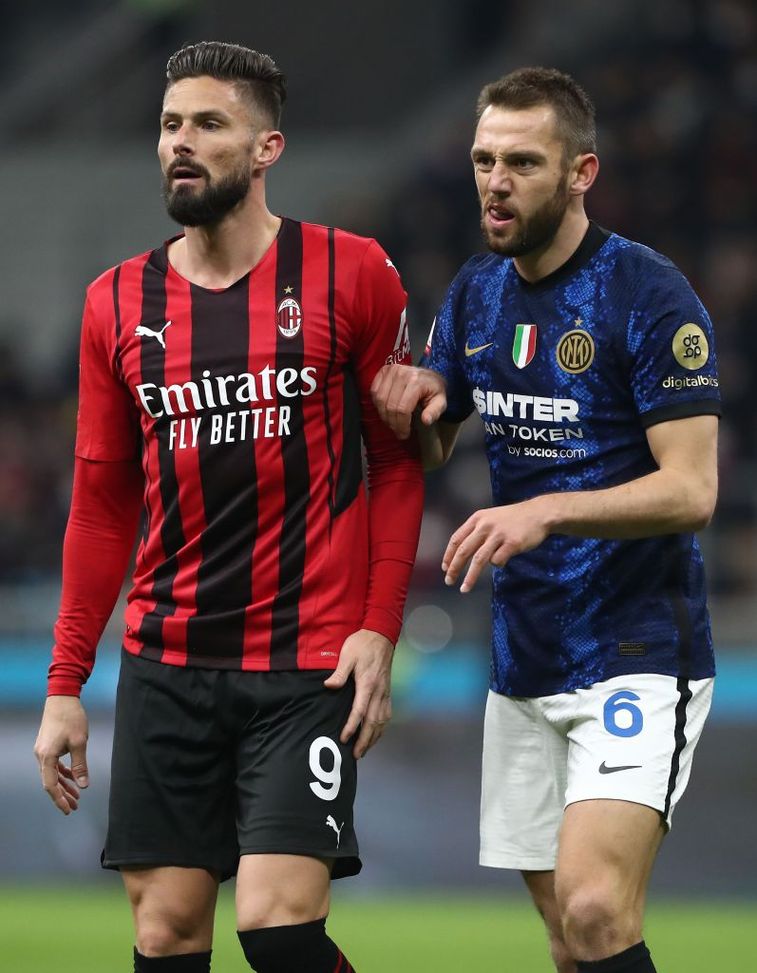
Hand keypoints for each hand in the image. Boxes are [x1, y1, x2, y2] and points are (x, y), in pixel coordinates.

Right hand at [33, 695, 89, 814]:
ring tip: (76, 796)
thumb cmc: (71, 718)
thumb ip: (80, 765)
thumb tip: (83, 785)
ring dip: (63, 785)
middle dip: (62, 796)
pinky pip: (54, 765)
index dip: (59, 799)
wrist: (62, 698)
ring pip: (52, 774)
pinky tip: (73, 778)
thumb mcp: (79, 743)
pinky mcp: (47, 746)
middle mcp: (41, 756)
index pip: (50, 785)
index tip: (69, 809)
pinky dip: (63, 773)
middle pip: (50, 782)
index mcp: (46, 757)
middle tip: (75, 807)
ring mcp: (43, 751)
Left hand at [323, 629, 393, 757]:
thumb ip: (339, 673)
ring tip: (365, 750)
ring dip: (374, 737)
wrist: (381, 635)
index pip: (359, 711)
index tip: (344, 739)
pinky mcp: (387, 690)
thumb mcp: (347, 655)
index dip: (352, 727)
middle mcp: (379, 691)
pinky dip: (382, 727)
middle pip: (373, 722)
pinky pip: (387, 714)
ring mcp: (385, 692)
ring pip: (382, 721)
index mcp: (367, 684)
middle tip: (356, 755)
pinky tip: (376, 733)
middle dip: (365, 740)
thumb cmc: (362, 644)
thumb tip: (329, 686)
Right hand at [371, 364, 446, 439]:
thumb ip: (435, 411)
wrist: (429, 374)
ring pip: (380, 399)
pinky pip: (374, 390)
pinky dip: (377, 403)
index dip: (401, 425)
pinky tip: (385, 410)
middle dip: (393, 423)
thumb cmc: (434, 389)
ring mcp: (391, 370)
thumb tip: (426, 420)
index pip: (403, 408)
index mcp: (416, 382)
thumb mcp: (441, 401)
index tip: (404, 434)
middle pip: (390, 405)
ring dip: (384, 415)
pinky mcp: (384, 370)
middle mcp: (402, 374)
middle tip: (398, 431)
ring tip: (392, 422)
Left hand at [442, 497, 550, 591]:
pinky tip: (502, 561)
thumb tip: (462, 552)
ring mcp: (499, 535)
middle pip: (464, 551)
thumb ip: (477, 531)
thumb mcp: (491, 517)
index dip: (449, 555)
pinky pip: (498, 561)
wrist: (539, 513)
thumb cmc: (514, 518)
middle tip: (449, 581)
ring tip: (464, 588)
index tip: (445, 568)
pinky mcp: (512, 543)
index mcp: (477, 519)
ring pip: (478, 560)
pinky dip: (497, 564)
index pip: (456, 539)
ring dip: (470, 577)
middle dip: (454, 568)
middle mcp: (485, 526)